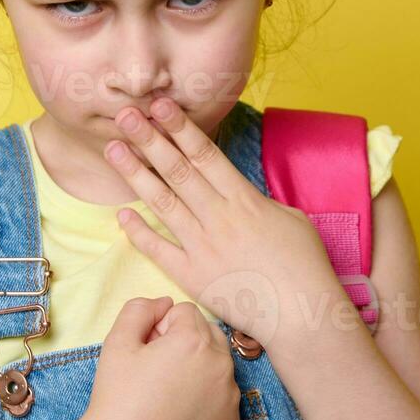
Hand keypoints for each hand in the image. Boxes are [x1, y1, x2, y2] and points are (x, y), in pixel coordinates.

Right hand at [80, 296, 240, 419]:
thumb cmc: (117, 398)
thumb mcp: (117, 341)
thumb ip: (140, 308)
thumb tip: (164, 303)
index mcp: (195, 340)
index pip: (184, 311)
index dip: (160, 327)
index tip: (146, 351)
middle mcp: (221, 365)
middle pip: (208, 334)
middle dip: (185, 342)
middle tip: (157, 370)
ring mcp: (231, 397)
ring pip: (218, 364)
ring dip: (199, 368)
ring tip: (168, 393)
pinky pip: (223, 396)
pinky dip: (207, 399)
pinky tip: (180, 414)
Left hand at [103, 98, 345, 347]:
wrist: (303, 313)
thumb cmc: (305, 266)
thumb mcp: (291, 218)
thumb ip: (260, 201)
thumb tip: (240, 194)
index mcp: (245, 199)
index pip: (205, 155)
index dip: (180, 128)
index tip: (160, 106)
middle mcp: (219, 218)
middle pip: (178, 170)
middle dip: (150, 140)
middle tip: (126, 115)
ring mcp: (203, 247)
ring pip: (162, 202)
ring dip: (135, 174)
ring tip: (114, 149)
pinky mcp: (193, 276)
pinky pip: (159, 250)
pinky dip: (139, 232)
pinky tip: (121, 214)